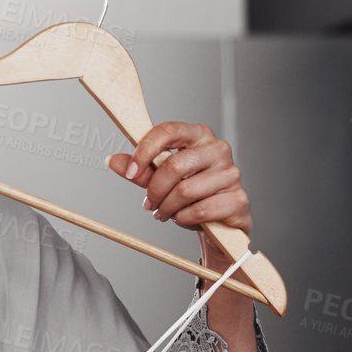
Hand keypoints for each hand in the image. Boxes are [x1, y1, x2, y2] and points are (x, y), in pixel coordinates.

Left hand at [106, 122, 251, 272]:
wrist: (219, 221)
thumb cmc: (190, 194)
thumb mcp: (161, 179)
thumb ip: (140, 170)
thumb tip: (113, 160)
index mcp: (198, 135)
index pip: (168, 130)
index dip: (145, 150)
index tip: (131, 171)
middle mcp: (218, 149)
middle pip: (175, 165)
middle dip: (155, 189)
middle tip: (149, 204)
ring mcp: (231, 174)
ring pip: (185, 191)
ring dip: (167, 207)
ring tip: (164, 213)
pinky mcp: (238, 199)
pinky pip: (201, 210)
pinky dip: (184, 218)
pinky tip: (182, 218)